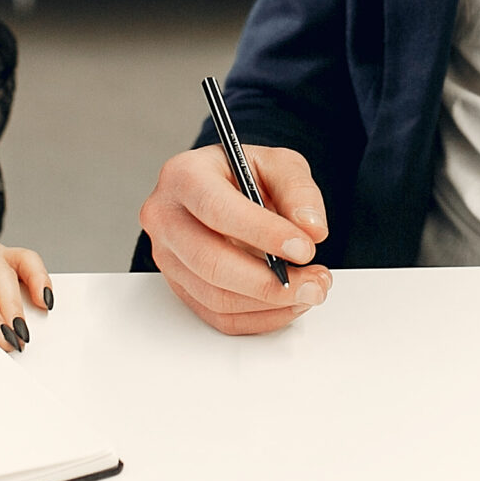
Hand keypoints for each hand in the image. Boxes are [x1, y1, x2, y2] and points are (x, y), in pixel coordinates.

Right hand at [139, 143, 332, 333]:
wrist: (224, 190)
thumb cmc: (245, 175)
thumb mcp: (278, 163)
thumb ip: (298, 190)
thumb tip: (310, 229)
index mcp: (184, 175)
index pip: (217, 209)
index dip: (262, 233)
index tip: (303, 248)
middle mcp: (166, 217)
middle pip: (211, 262)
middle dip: (269, 282)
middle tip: (313, 281)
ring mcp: (168, 257)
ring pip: (216, 297)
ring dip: (270, 303)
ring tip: (309, 289)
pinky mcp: (180, 286)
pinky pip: (218, 316)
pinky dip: (260, 317)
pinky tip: (289, 302)